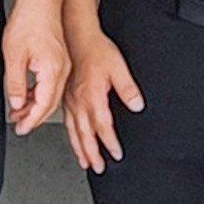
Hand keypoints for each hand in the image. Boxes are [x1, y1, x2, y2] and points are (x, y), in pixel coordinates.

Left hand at [1, 0, 71, 135]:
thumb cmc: (28, 20)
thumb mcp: (13, 55)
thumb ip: (16, 83)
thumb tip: (17, 104)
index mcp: (53, 71)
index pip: (44, 106)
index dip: (31, 120)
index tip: (21, 129)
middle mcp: (62, 70)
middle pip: (50, 103)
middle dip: (34, 117)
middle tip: (19, 125)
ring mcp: (62, 64)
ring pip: (51, 94)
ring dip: (35, 105)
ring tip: (19, 113)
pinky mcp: (59, 58)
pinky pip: (51, 83)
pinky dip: (39, 93)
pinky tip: (27, 95)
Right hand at [63, 25, 143, 172]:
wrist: (77, 36)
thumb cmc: (96, 50)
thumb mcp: (118, 67)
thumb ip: (128, 89)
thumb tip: (137, 105)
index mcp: (92, 96)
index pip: (102, 126)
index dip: (109, 142)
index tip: (116, 154)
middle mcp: (78, 101)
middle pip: (85, 134)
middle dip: (92, 153)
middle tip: (98, 167)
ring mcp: (70, 100)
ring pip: (74, 130)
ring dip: (80, 148)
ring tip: (85, 162)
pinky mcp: (66, 97)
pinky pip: (67, 121)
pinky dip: (71, 135)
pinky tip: (74, 139)